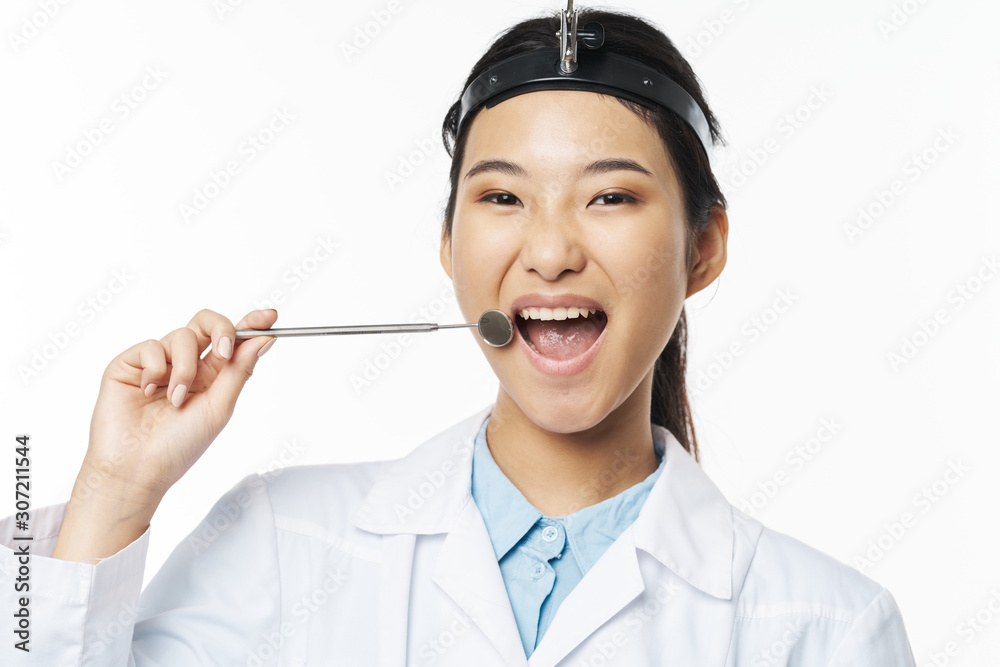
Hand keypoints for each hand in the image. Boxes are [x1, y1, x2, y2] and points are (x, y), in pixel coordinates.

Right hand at [82, 308, 277, 507]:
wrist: (137, 468)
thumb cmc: (179, 446)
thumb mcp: (219, 408)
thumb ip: (239, 371)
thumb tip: (264, 339)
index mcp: (211, 376)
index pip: (233, 341)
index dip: (252, 324)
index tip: (271, 316)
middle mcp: (186, 365)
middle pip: (207, 323)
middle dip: (221, 329)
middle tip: (224, 351)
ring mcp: (158, 363)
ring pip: (182, 335)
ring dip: (185, 368)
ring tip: (176, 399)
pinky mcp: (130, 363)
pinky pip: (151, 346)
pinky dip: (155, 368)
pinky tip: (149, 391)